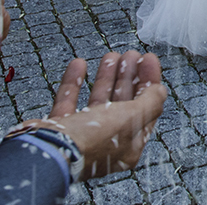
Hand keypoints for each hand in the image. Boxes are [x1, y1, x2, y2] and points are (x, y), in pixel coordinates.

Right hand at [20, 51, 166, 180]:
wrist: (45, 152)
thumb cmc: (89, 141)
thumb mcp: (130, 118)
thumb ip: (149, 103)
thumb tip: (161, 92)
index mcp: (126, 146)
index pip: (145, 109)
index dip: (149, 82)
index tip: (148, 58)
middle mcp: (104, 142)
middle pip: (122, 103)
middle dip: (128, 76)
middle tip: (130, 55)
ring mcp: (80, 136)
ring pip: (97, 101)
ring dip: (106, 77)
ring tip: (111, 56)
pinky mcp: (58, 129)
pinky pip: (68, 101)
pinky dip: (74, 82)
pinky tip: (79, 64)